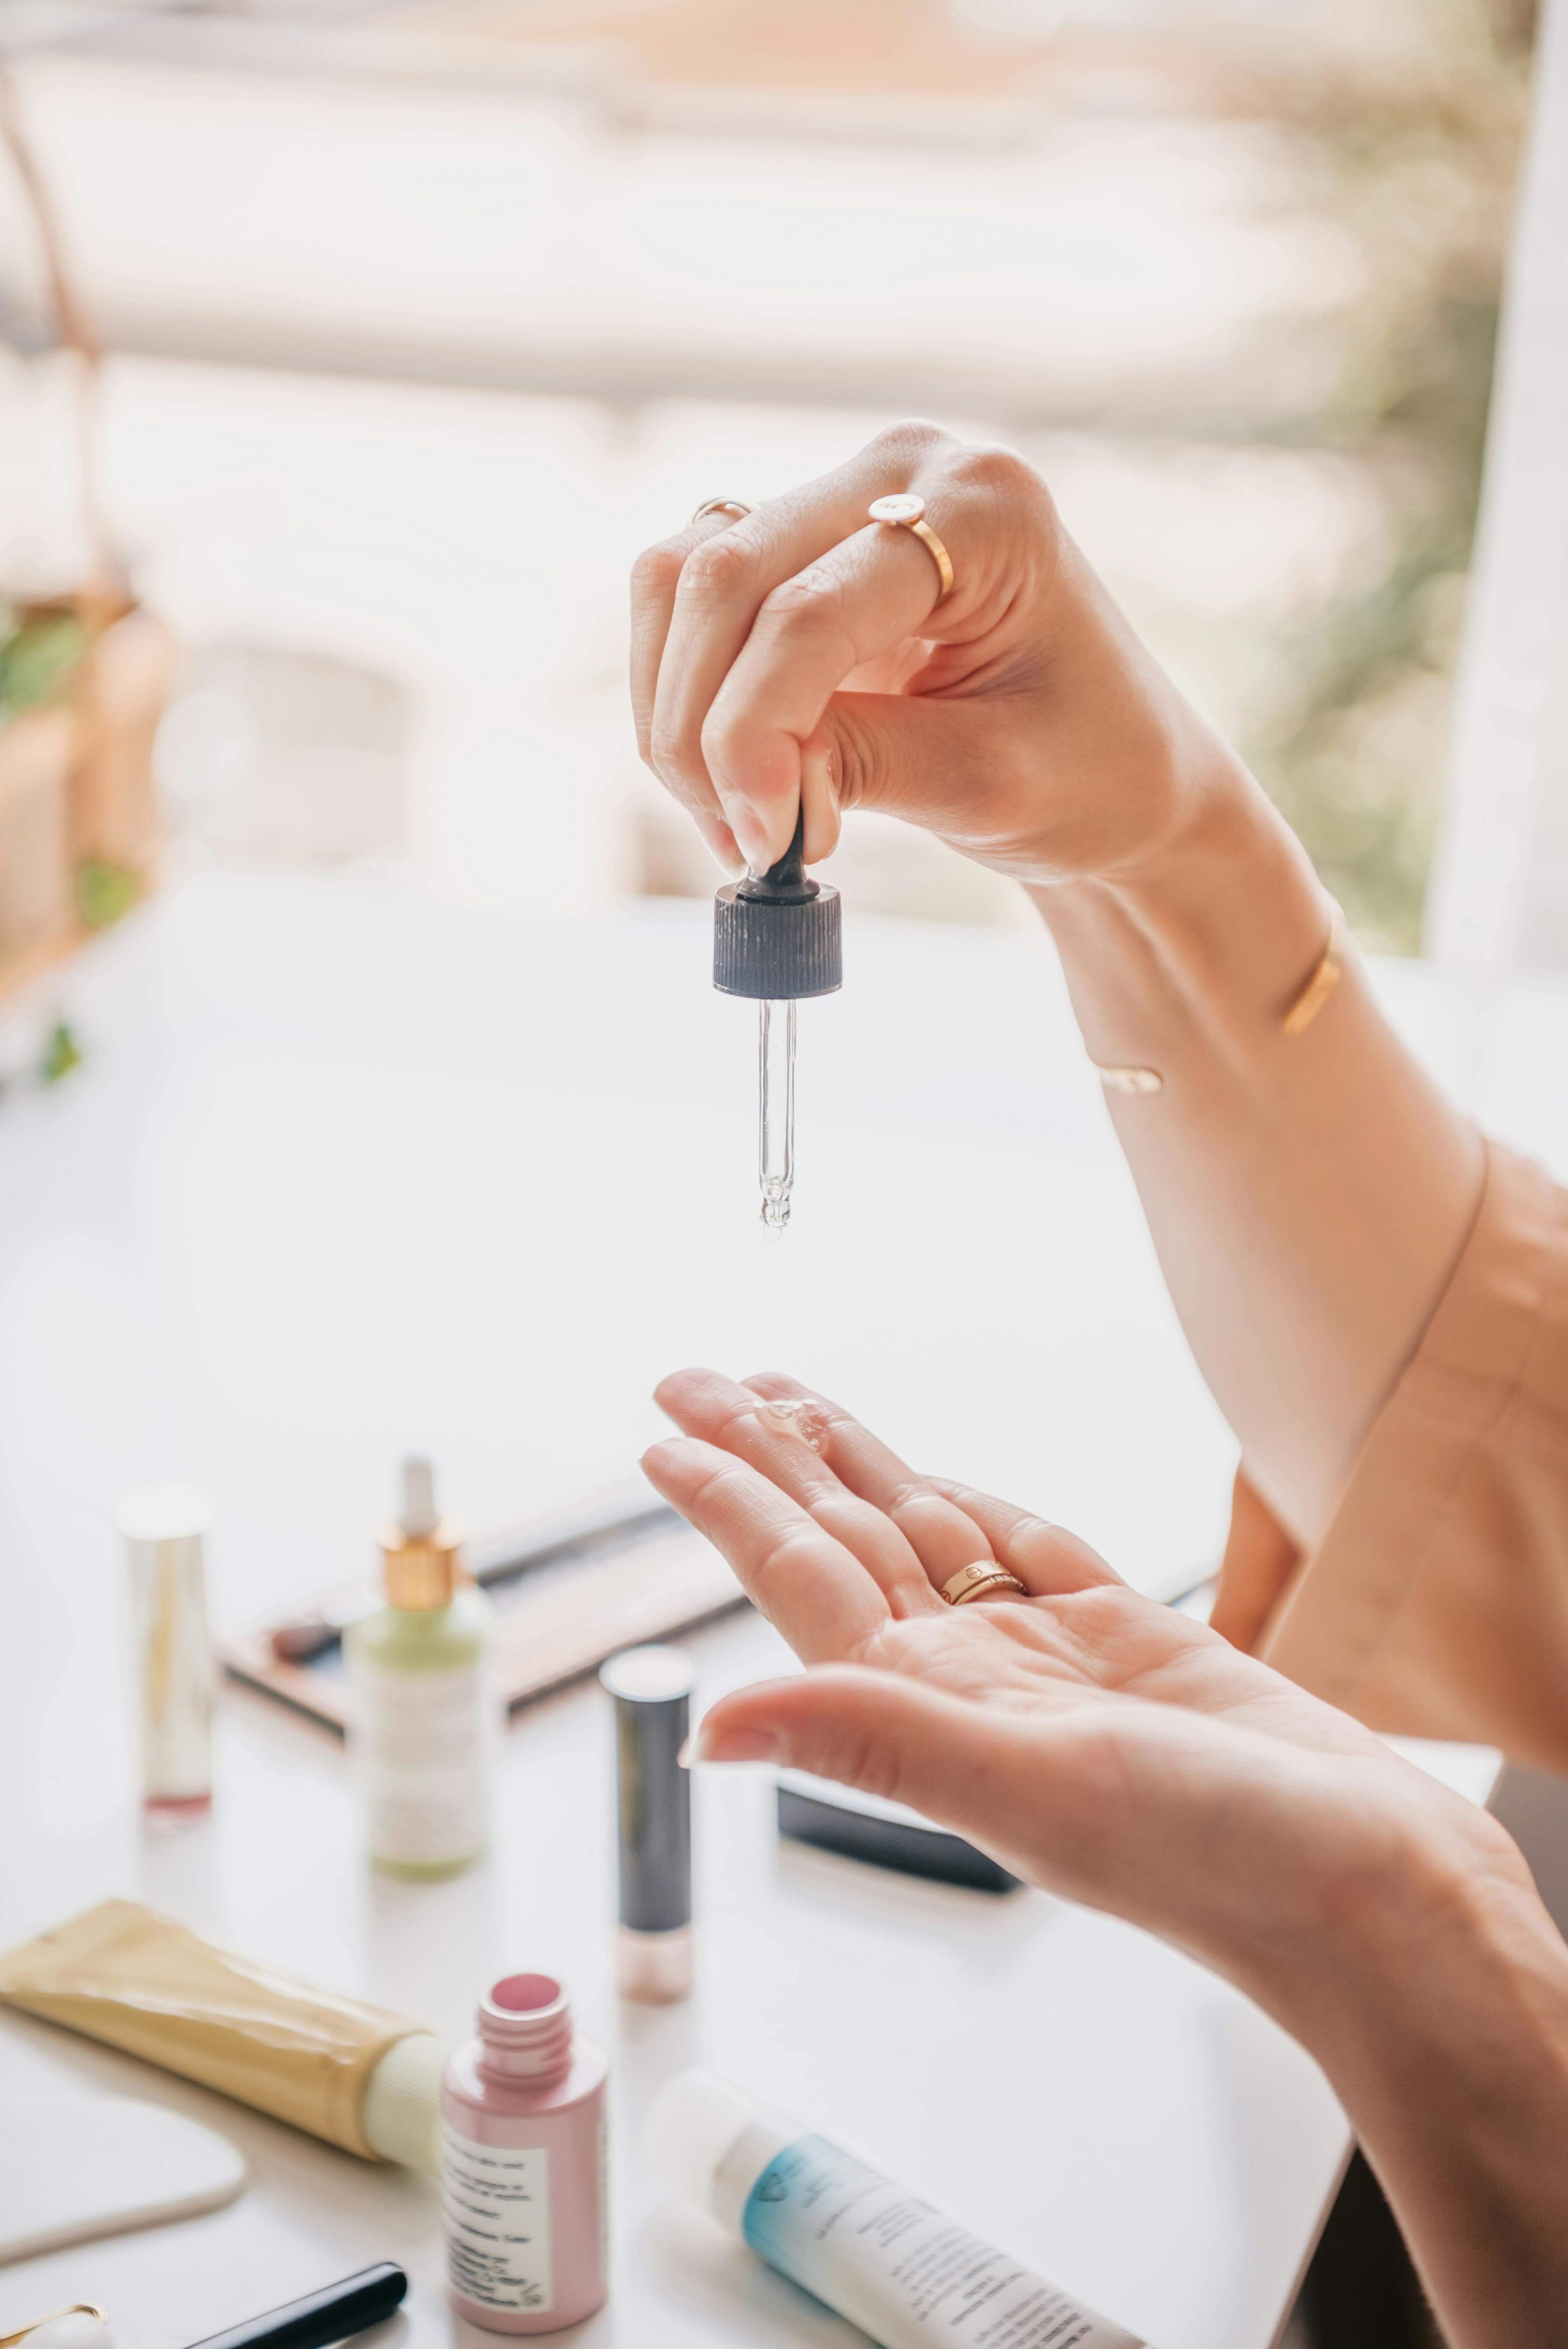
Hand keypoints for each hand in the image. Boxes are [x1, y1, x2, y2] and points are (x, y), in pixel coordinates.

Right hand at [630, 422, 1242, 881]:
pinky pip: (687, 600)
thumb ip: (862, 767)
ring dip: (678, 713)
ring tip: (740, 822)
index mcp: (985, 508)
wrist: (1123, 767)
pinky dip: (684, 693)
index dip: (754, 732)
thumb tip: (744, 792)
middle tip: (745, 844)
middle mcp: (903, 472)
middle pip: (724, 577)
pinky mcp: (799, 544)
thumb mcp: (991, 782)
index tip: (760, 842)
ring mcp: (844, 495)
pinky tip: (733, 775)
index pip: (811, 610)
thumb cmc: (1092, 771)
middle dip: (702, 729)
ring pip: (682, 580)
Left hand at [641, 1368, 1526, 2033]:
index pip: (804, 1581)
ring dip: (851, 1467)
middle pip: (844, 1539)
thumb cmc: (1218, 1861)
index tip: (664, 1438)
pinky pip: (1028, 1554)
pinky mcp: (1127, 1644)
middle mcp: (975, 1680)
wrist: (1367, 1888)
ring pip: (925, 1535)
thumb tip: (712, 1734)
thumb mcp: (1029, 1792)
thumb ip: (873, 1744)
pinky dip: (977, 1507)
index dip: (731, 1505)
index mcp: (936, 1710)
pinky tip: (930, 1478)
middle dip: (767, 1457)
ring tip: (784, 1400)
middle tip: (695, 1379)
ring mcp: (1047, 1660)